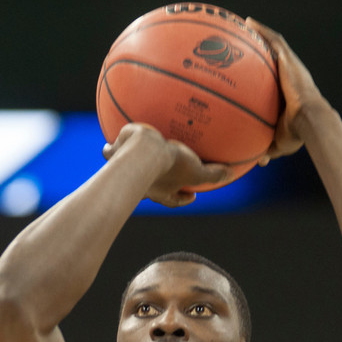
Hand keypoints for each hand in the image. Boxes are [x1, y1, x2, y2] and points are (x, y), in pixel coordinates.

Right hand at [103, 124, 229, 206]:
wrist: (143, 152)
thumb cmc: (170, 165)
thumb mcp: (196, 171)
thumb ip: (213, 174)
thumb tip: (231, 174)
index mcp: (161, 190)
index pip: (172, 200)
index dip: (181, 199)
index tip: (191, 196)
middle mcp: (142, 183)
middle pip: (143, 189)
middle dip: (147, 186)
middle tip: (150, 180)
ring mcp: (126, 168)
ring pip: (123, 170)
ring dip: (122, 166)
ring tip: (121, 158)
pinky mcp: (116, 152)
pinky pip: (111, 151)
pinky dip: (111, 148)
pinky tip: (110, 142)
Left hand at [244, 18, 329, 164]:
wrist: (310, 121)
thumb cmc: (297, 134)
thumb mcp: (279, 143)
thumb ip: (267, 148)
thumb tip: (259, 162)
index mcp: (290, 93)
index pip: (277, 79)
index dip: (267, 72)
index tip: (255, 70)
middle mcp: (292, 76)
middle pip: (276, 57)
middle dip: (263, 48)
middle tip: (247, 43)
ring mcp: (291, 66)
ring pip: (275, 44)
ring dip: (262, 34)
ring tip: (246, 25)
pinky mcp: (289, 61)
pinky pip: (274, 41)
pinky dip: (262, 31)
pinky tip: (249, 23)